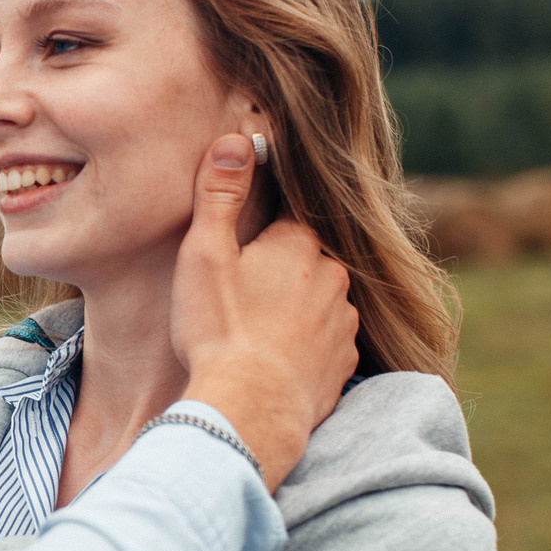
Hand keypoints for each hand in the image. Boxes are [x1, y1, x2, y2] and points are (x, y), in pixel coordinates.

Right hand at [170, 133, 359, 488]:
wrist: (249, 411)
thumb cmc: (219, 331)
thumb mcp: (205, 255)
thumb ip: (220, 194)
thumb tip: (237, 138)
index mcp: (299, 244)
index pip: (287, 219)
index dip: (261, 233)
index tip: (239, 252)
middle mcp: (333, 277)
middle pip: (305, 261)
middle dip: (278, 271)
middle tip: (240, 296)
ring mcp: (344, 324)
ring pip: (319, 302)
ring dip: (294, 311)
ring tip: (255, 333)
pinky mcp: (344, 365)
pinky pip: (326, 344)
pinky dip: (305, 348)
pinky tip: (274, 362)